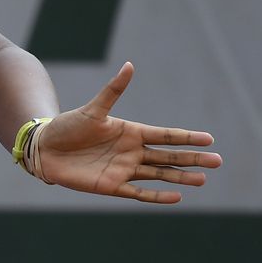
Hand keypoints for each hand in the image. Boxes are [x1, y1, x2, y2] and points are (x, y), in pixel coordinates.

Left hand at [35, 62, 221, 203]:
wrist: (44, 149)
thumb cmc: (68, 126)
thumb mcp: (93, 109)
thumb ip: (113, 91)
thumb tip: (130, 66)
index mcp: (131, 132)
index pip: (166, 136)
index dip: (187, 138)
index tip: (209, 139)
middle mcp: (132, 152)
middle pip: (169, 156)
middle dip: (192, 159)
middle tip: (217, 162)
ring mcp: (123, 169)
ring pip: (159, 174)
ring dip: (180, 178)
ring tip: (202, 180)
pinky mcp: (111, 186)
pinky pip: (138, 192)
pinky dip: (157, 196)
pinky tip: (177, 196)